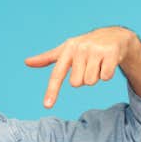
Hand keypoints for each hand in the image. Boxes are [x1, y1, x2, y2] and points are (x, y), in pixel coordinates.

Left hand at [24, 26, 138, 108]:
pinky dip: (107, 74)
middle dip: (83, 79)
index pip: (57, 74)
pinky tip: (108, 63)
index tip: (47, 105)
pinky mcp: (111, 53)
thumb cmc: (85, 46)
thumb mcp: (66, 50)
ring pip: (91, 81)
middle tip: (88, 66)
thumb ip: (47, 58)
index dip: (52, 90)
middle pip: (76, 83)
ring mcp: (96, 50)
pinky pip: (105, 77)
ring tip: (98, 64)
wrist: (114, 35)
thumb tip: (26, 62)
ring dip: (95, 77)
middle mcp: (80, 49)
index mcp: (67, 50)